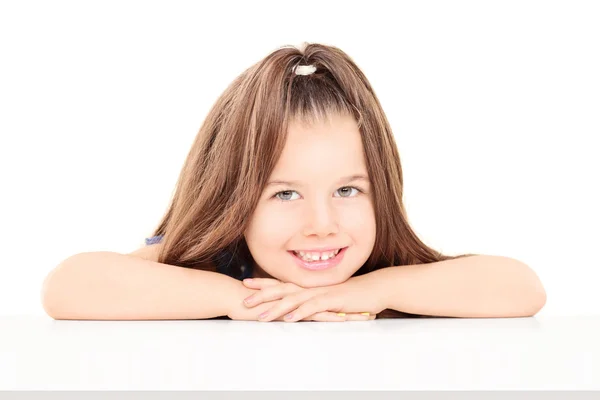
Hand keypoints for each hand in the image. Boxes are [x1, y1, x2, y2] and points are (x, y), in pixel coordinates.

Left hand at [241, 272, 387, 321]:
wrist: (375, 289)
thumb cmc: (352, 294)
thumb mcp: (329, 296)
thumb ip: (314, 298)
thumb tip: (300, 304)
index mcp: (309, 285)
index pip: (282, 283)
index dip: (264, 283)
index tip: (246, 283)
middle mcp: (311, 287)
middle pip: (282, 290)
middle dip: (263, 296)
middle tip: (244, 301)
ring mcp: (321, 293)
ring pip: (294, 300)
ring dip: (277, 308)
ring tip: (261, 316)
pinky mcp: (332, 301)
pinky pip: (313, 307)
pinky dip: (300, 313)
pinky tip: (290, 319)